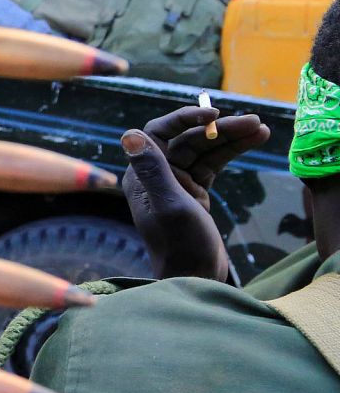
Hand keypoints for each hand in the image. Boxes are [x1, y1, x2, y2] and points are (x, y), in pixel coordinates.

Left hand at [121, 106, 269, 281]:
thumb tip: (129, 134)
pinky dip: (232, 152)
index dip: (186, 118)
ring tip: (262, 128)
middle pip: (187, 139)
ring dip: (231, 138)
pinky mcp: (194, 191)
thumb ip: (153, 169)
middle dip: (220, 129)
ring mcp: (176, 182)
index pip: (159, 132)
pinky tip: (255, 140)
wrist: (197, 279)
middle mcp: (155, 175)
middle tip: (255, 122)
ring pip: (204, 150)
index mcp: (140, 175)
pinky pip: (213, 163)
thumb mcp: (170, 205)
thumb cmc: (182, 245)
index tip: (215, 113)